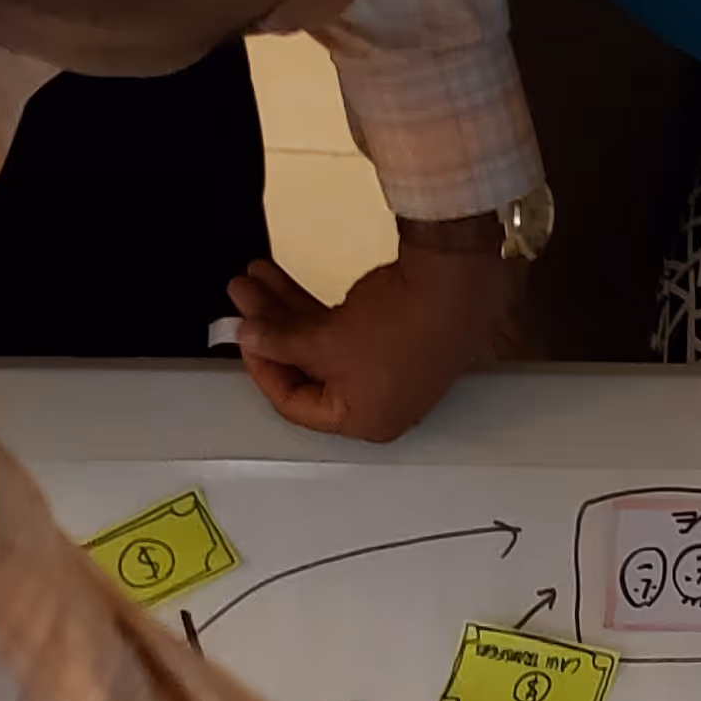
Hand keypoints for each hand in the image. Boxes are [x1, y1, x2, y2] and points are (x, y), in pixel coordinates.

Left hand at [227, 239, 522, 441]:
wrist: (455, 283)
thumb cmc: (405, 326)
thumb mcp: (324, 341)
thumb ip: (281, 341)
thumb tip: (253, 336)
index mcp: (364, 420)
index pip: (294, 404)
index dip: (262, 367)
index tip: (245, 336)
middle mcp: (378, 400)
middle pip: (307, 369)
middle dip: (270, 329)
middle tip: (244, 302)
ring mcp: (388, 367)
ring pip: (322, 342)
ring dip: (286, 311)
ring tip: (258, 280)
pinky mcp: (396, 335)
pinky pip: (342, 326)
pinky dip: (313, 307)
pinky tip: (286, 283)